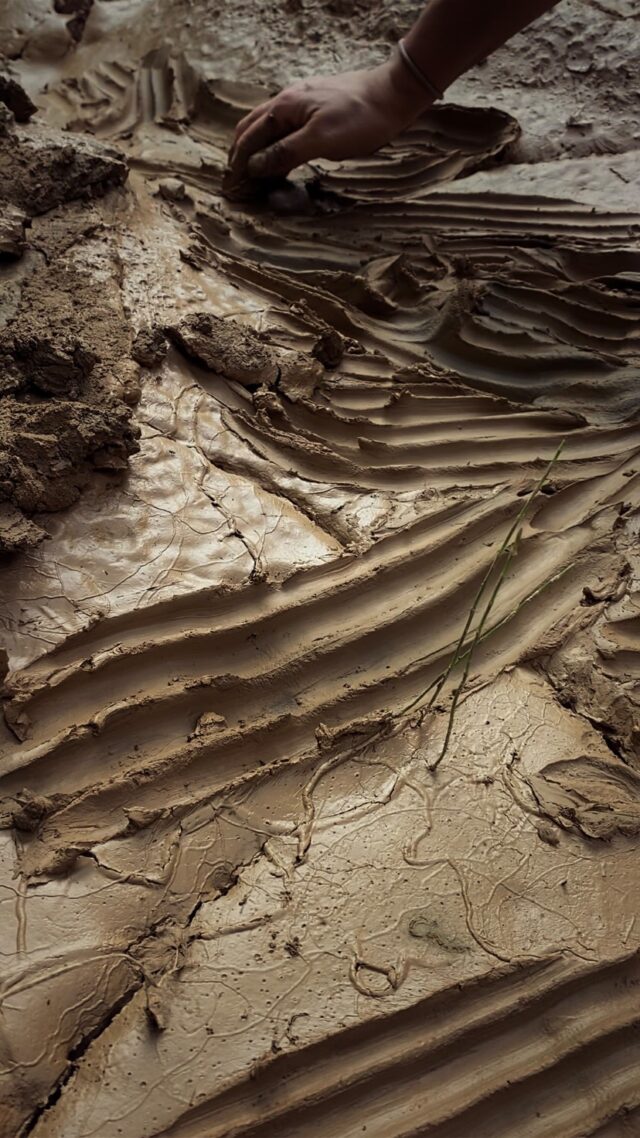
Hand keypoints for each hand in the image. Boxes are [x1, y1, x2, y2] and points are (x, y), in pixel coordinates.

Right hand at [227, 57, 433, 181]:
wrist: (393, 96)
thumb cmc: (359, 118)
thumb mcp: (320, 140)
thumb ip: (284, 153)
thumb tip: (254, 167)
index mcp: (284, 106)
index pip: (249, 136)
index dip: (238, 162)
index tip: (232, 186)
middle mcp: (287, 101)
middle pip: (252, 129)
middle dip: (240, 154)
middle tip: (236, 181)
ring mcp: (302, 103)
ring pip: (268, 128)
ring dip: (257, 150)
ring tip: (253, 175)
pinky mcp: (316, 110)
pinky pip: (285, 128)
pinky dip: (275, 146)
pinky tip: (280, 159)